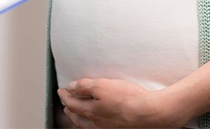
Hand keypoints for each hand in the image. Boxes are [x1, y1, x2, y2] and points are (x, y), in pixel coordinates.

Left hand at [57, 78, 186, 128]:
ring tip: (77, 113)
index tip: (60, 90)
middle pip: (77, 116)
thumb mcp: (102, 85)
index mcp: (90, 111)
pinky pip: (98, 126)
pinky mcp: (117, 128)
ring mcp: (107, 127)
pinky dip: (91, 122)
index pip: (71, 103)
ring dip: (79, 117)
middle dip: (70, 108)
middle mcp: (96, 123)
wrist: (149, 113)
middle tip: (66, 102)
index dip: (65, 95)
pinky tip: (97, 119)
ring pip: (86, 124)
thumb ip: (84, 86)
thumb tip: (71, 87)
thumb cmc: (127, 99)